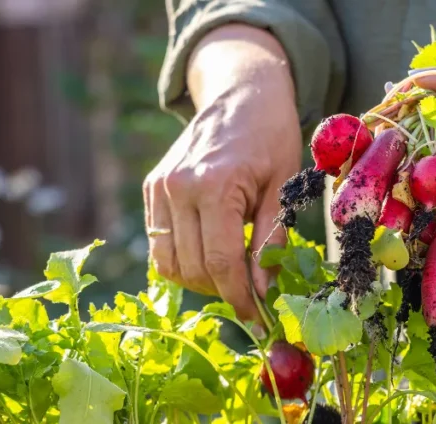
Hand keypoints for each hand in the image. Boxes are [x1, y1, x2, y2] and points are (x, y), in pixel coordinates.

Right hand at [144, 25, 300, 322]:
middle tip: (251, 297)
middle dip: (223, 292)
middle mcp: (178, 188)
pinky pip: (159, 244)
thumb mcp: (284, 187)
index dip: (240, 297)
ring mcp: (159, 188)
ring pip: (168, 263)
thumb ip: (271, 239)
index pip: (220, 262)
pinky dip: (183, 260)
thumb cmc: (271, 137)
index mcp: (214, 185)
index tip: (258, 318)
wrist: (241, 94)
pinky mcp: (151, 189)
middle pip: (192, 268)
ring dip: (199, 281)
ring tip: (231, 276)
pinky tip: (211, 254)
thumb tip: (262, 289)